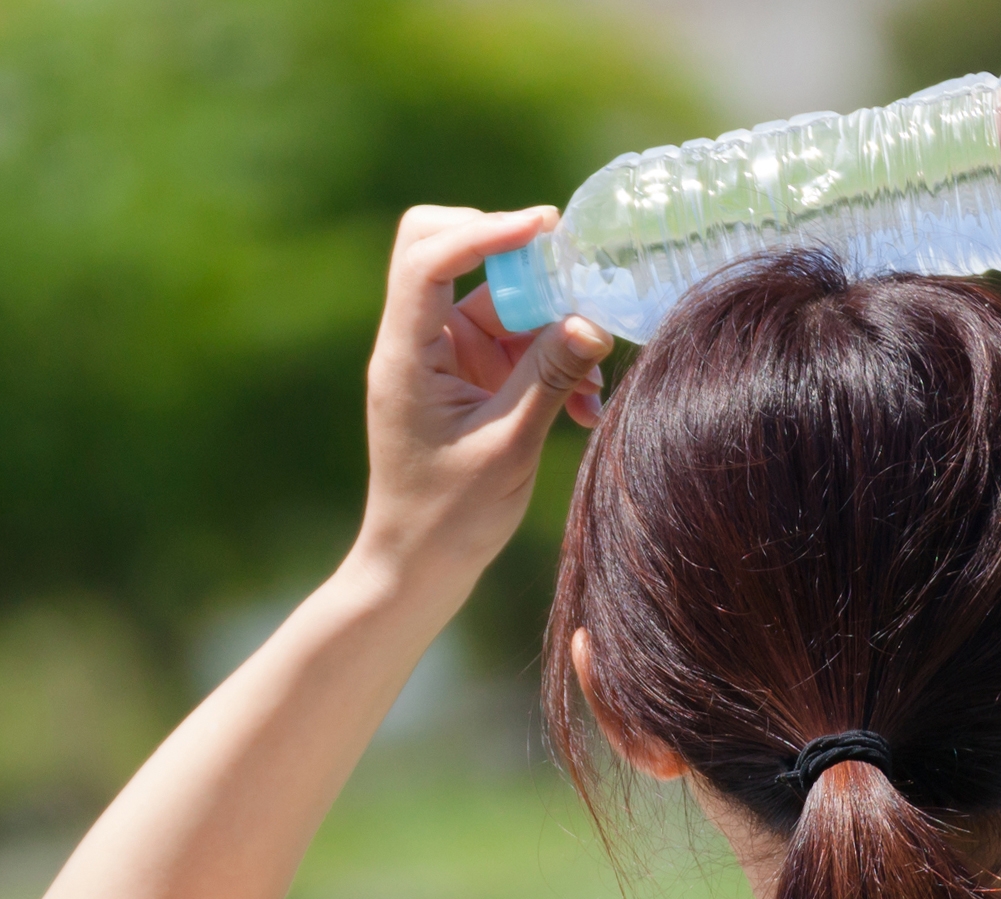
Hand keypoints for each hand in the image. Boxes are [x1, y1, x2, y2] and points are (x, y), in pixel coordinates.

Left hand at [352, 205, 614, 584]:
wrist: (416, 569)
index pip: (429, 257)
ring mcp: (441, 357)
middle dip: (517, 257)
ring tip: (593, 385)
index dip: (485, 229)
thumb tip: (593, 321)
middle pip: (448, 248)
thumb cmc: (449, 518)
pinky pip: (513, 343)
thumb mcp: (510, 446)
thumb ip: (550, 378)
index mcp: (406, 353)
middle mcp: (417, 342)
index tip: (545, 227)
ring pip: (497, 300)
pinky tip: (584, 407)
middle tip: (572, 274)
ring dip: (550, 327)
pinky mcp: (465, 378)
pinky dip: (549, 361)